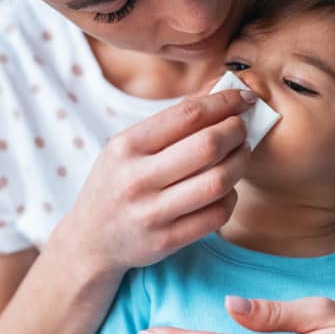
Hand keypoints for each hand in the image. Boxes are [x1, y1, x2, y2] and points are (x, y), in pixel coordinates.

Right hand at [54, 89, 255, 274]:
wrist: (90, 239)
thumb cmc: (115, 184)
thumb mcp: (127, 148)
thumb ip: (169, 123)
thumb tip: (218, 92)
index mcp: (126, 147)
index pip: (188, 115)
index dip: (224, 103)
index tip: (244, 99)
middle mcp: (136, 179)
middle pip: (208, 146)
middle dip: (237, 131)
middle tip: (243, 128)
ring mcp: (151, 213)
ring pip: (218, 182)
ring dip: (240, 163)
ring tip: (240, 155)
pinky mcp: (166, 241)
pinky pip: (216, 215)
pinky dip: (231, 197)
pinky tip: (226, 189)